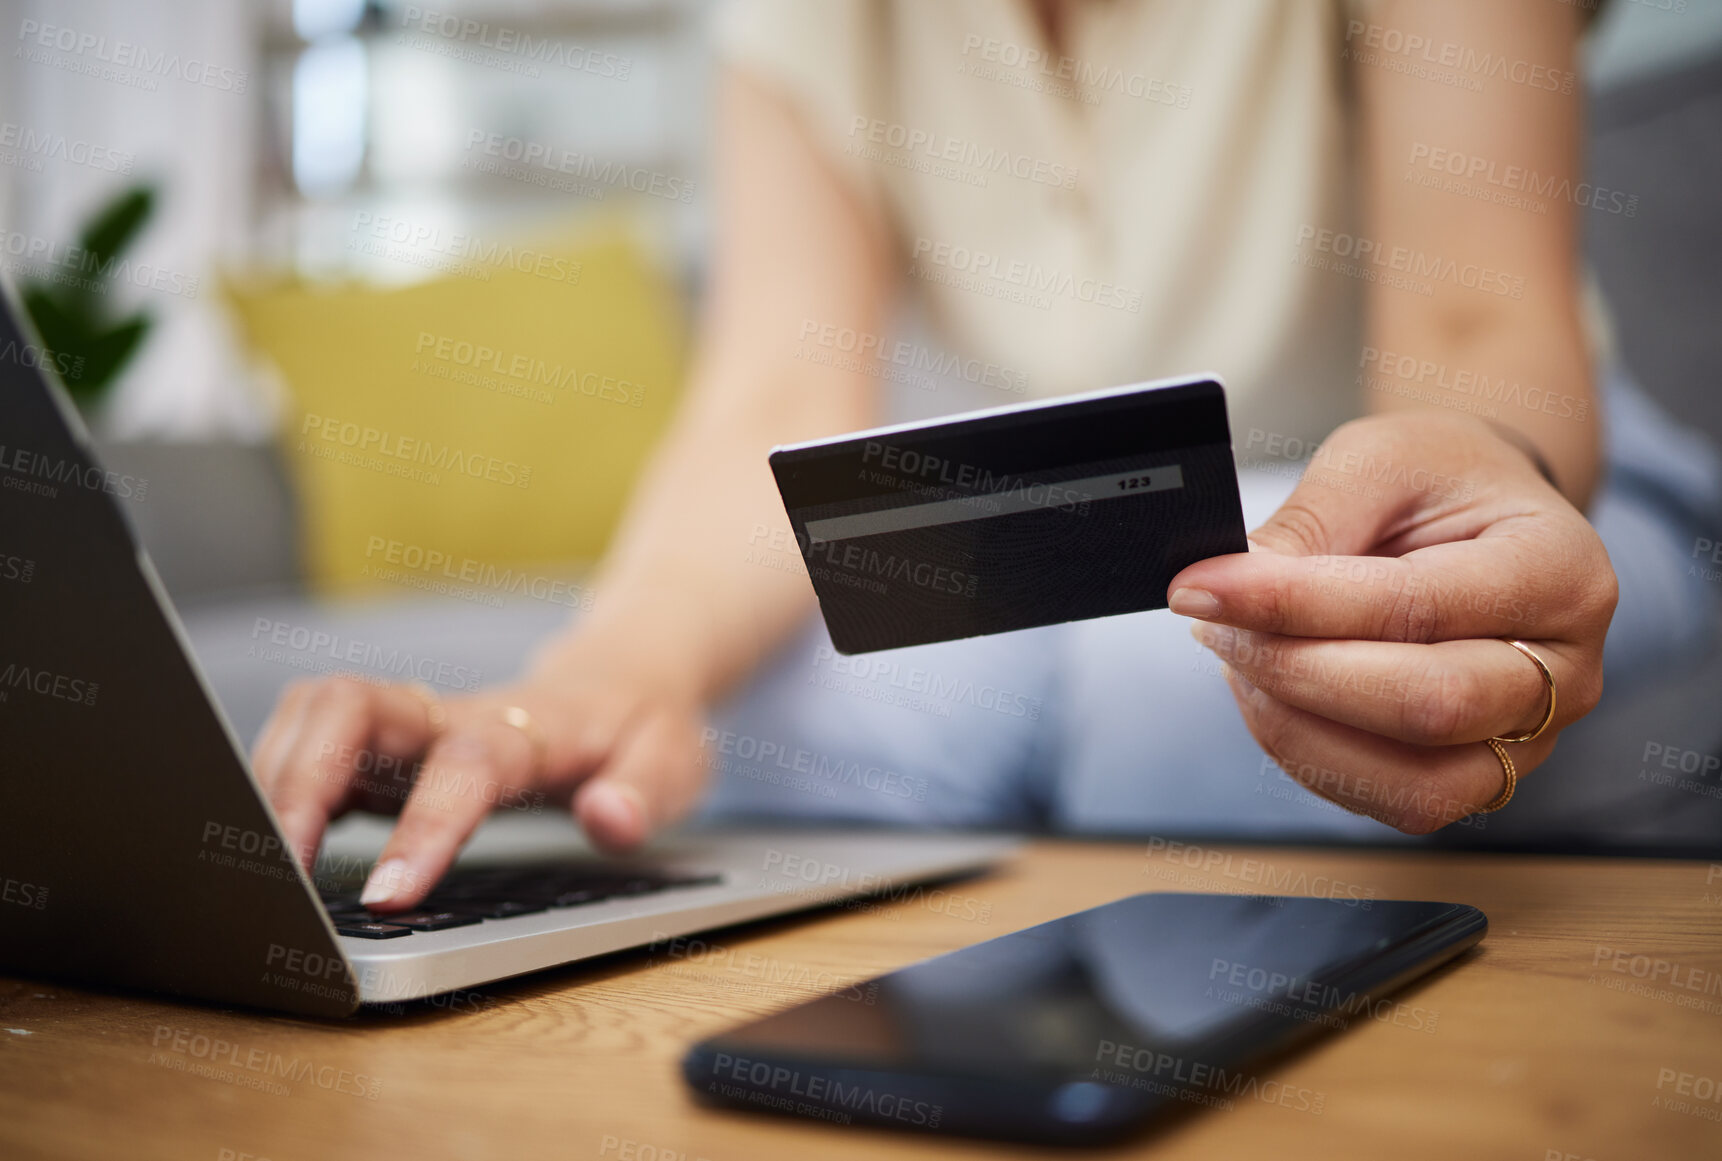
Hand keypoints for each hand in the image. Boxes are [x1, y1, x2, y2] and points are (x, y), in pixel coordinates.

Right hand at [252, 644, 706, 909]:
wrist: (622, 682)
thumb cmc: (641, 731)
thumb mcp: (675, 765)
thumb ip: (644, 793)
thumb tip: (610, 819)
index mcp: (528, 729)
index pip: (467, 765)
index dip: (425, 826)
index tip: (390, 896)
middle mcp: (455, 713)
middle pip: (353, 707)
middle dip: (302, 779)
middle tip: (279, 868)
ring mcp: (413, 723)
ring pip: (318, 712)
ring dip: (275, 775)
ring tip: (261, 861)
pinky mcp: (386, 743)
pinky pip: (311, 738)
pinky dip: (277, 782)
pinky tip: (272, 842)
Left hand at [1171, 412, 1616, 831]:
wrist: (1480, 514)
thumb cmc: (1438, 481)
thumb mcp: (1377, 461)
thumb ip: (1312, 522)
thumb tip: (1229, 588)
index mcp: (1560, 571)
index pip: (1416, 608)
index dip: (1293, 604)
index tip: (1201, 587)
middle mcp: (1567, 672)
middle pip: (1426, 707)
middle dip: (1292, 668)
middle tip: (1211, 621)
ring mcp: (1529, 740)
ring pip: (1413, 782)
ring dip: (1296, 725)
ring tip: (1237, 655)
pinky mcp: (1478, 778)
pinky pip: (1388, 799)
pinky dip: (1308, 751)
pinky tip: (1268, 690)